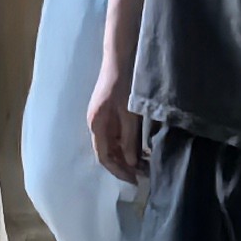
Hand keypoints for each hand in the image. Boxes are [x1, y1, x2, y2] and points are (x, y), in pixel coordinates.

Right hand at [88, 57, 144, 183]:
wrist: (120, 60)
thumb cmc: (123, 86)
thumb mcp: (128, 116)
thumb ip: (128, 140)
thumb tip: (130, 163)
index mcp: (96, 125)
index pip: (103, 156)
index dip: (118, 171)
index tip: (134, 180)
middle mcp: (96, 124)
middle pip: (107, 152)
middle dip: (123, 166)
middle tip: (142, 175)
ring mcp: (103, 119)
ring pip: (113, 144)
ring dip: (126, 156)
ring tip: (144, 164)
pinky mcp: (110, 113)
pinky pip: (117, 135)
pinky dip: (127, 144)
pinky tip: (141, 149)